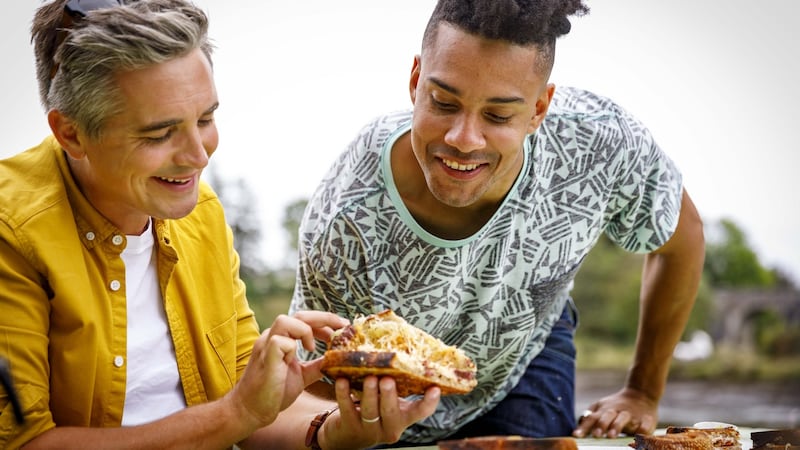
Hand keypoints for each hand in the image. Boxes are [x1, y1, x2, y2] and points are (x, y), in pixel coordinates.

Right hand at [228, 311, 349, 428]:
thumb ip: (317, 365)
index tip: (342, 328)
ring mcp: (266, 346)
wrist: (251, 411)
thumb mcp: (302, 375)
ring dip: (305, 330)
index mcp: (281, 339)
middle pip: (298, 315)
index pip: (304, 320)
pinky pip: (279, 342)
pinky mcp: (265, 359)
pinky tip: (295, 360)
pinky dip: (292, 348)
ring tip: (312, 348)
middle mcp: (272, 338)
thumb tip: (336, 359)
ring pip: (285, 320)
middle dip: (324, 318)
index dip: (325, 321)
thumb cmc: (273, 392)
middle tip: (342, 327)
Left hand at [320, 376, 440, 448]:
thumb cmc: (373, 410)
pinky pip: (347, 409)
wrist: (347, 434)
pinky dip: (344, 394)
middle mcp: (389, 427)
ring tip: (369, 378)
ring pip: (370, 412)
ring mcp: (369, 430)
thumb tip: (401, 352)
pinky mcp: (350, 428)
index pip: (420, 412)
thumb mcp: (389, 401)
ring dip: (370, 393)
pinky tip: (342, 381)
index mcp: (403, 418)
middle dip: (390, 396)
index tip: (435, 388)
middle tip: (388, 379)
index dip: (429, 403)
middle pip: (392, 412)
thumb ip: (397, 385)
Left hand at [573, 387, 657, 438]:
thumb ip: (589, 419)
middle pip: (607, 416)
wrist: (641, 394)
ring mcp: (632, 414)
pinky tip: (639, 436)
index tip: (576, 435)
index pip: (592, 418)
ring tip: (611, 436)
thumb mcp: (601, 408)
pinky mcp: (647, 419)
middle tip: (596, 435)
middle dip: (601, 425)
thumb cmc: (616, 406)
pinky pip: (645, 425)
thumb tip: (576, 431)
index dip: (584, 427)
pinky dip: (642, 430)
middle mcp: (617, 411)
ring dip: (617, 426)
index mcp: (604, 409)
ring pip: (623, 418)